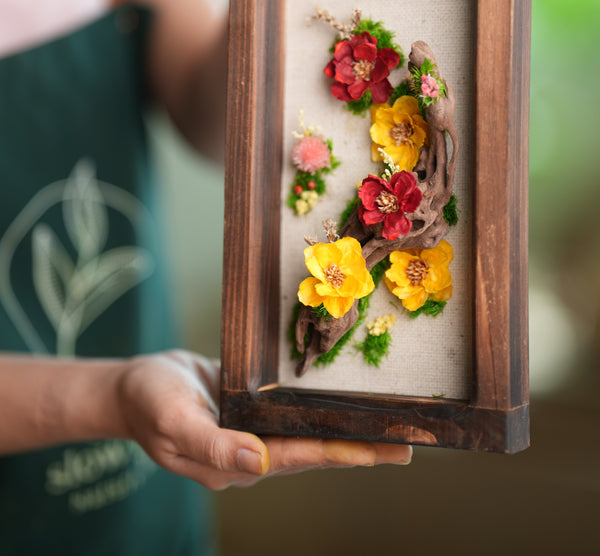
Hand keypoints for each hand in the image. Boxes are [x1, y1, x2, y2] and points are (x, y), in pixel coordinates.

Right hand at [116, 350, 411, 489]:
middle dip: (362, 447)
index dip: (344, 452)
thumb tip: (258, 465)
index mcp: (238, 463)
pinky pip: (292, 411)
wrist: (133, 387)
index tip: (384, 451)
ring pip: (309, 431)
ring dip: (347, 428)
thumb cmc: (148, 403)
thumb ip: (213, 445)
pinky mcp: (252, 409)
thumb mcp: (173, 422)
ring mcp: (255, 431)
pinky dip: (320, 407)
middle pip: (317, 450)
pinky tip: (341, 400)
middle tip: (409, 442)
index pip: (301, 457)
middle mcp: (255, 452)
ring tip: (389, 423)